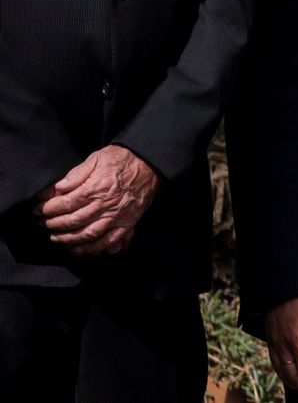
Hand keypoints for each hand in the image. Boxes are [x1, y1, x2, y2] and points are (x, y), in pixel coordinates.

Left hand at [34, 145, 159, 254]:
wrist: (151, 164)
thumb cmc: (123, 159)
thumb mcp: (98, 157)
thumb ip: (77, 173)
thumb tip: (59, 187)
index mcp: (97, 187)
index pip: (66, 203)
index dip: (48, 208)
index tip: (38, 209)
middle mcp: (106, 204)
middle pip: (73, 220)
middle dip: (53, 224)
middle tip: (43, 223)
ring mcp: (117, 216)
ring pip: (88, 234)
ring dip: (68, 239)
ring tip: (56, 237)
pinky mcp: (127, 223)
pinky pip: (108, 241)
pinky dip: (93, 248)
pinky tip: (79, 248)